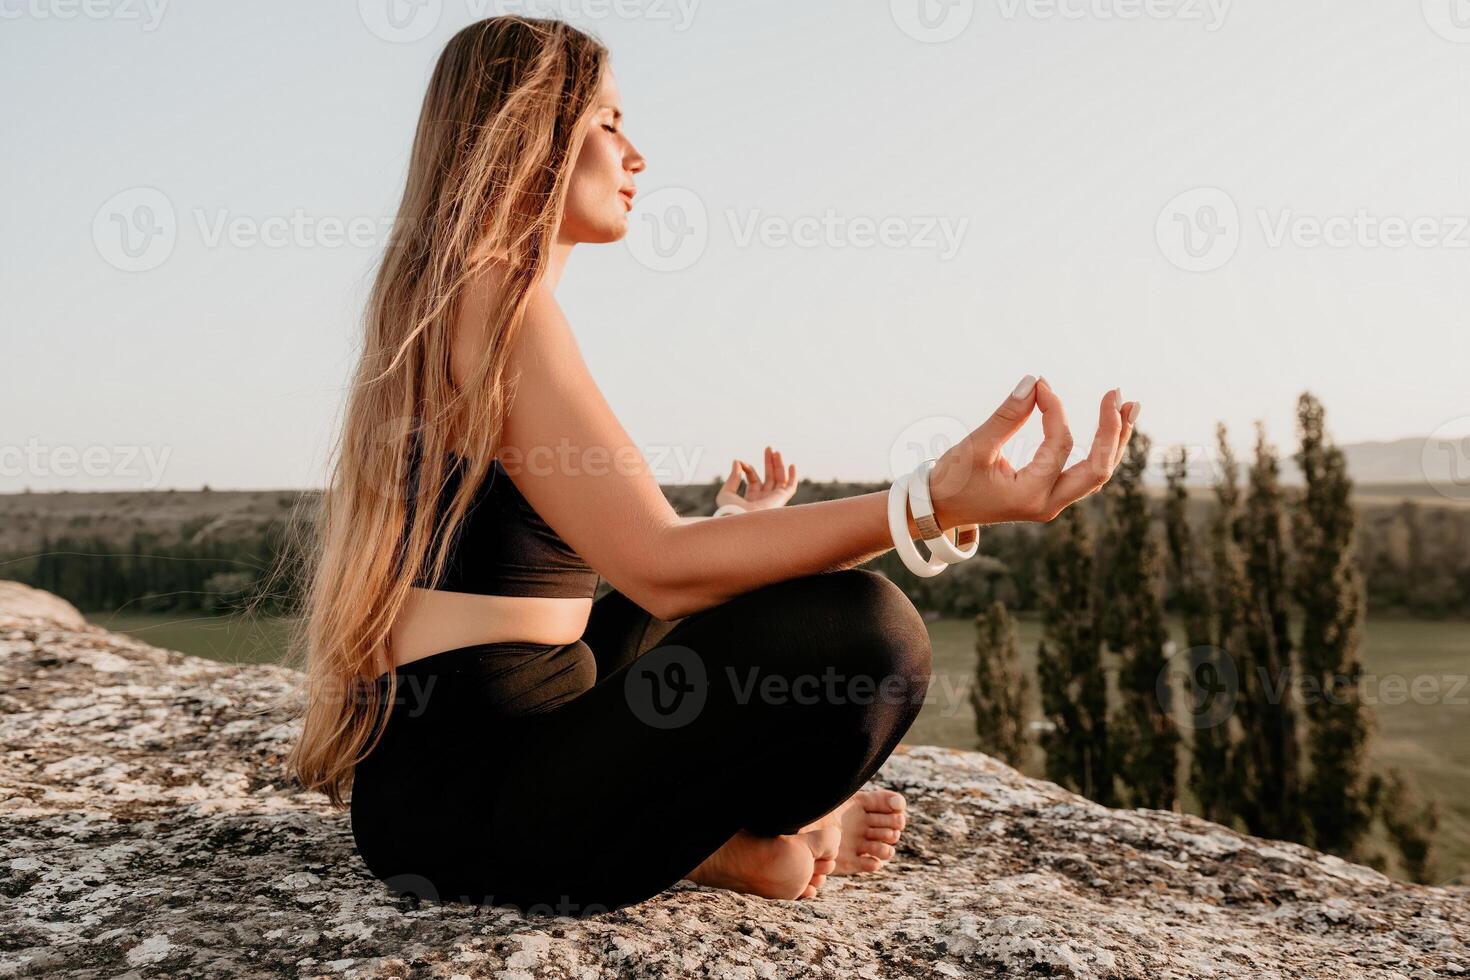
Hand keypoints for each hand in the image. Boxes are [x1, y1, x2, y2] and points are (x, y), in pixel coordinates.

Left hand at [716, 445, 799, 511]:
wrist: (741, 520)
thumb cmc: (731, 511)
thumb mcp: (727, 492)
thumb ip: (733, 477)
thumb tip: (737, 462)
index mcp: (751, 500)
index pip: (754, 479)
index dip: (748, 468)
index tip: (742, 463)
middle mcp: (764, 500)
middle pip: (769, 477)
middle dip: (769, 462)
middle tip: (769, 448)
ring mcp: (773, 500)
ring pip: (780, 480)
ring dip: (779, 465)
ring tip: (776, 451)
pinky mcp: (781, 500)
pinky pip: (791, 488)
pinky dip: (793, 477)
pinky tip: (791, 464)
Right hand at [927, 375, 1137, 527]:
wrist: (938, 509)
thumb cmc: (951, 479)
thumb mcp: (976, 445)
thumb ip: (1007, 415)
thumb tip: (1034, 381)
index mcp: (1030, 496)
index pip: (1059, 444)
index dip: (1054, 409)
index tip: (1041, 384)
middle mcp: (1048, 503)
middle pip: (1099, 469)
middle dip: (1112, 431)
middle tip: (1117, 395)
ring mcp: (1051, 501)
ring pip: (1098, 472)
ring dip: (1115, 439)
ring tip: (1131, 406)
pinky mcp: (1049, 494)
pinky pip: (1085, 472)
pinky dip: (1101, 449)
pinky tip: (1111, 426)